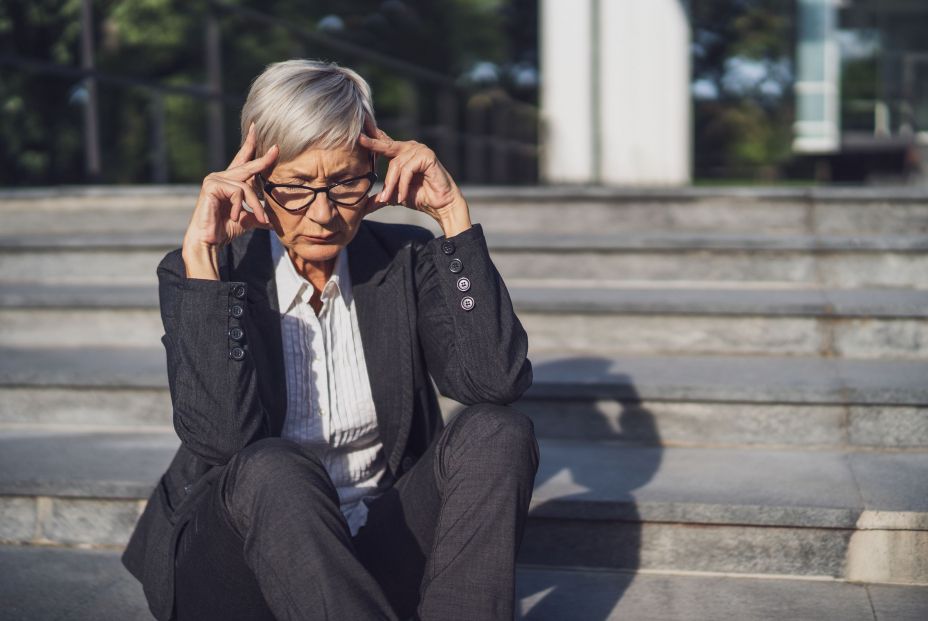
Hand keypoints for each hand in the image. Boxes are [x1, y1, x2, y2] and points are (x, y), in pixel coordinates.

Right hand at [182, 123, 277, 278]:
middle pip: (248, 165)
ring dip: (255, 205)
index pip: (242, 158)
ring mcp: (214, 179)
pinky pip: (237, 192)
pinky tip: (235, 216)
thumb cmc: (225, 229)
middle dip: (264, 159)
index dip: (250, 144)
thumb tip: (275, 221)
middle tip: (277, 149)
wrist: (209, 241)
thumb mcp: (247, 219)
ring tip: (259, 219)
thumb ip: (257, 214)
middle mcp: (221, 176)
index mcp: (230, 181)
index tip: (257, 127)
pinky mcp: (211, 186)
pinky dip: (240, 206)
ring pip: (246, 186)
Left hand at [359, 128, 471, 236]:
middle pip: (386, 146)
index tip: (358, 128)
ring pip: (396, 164)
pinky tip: (402, 196)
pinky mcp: (427, 156)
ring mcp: (419, 150)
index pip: (384, 142)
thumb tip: (364, 206)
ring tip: (388, 199)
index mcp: (402, 153)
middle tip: (359, 139)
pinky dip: (403, 184)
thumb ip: (382, 196)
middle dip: (372, 144)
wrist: (440, 205)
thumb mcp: (395, 196)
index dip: (372, 135)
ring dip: (391, 184)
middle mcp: (410, 148)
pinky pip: (407, 169)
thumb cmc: (420, 197)